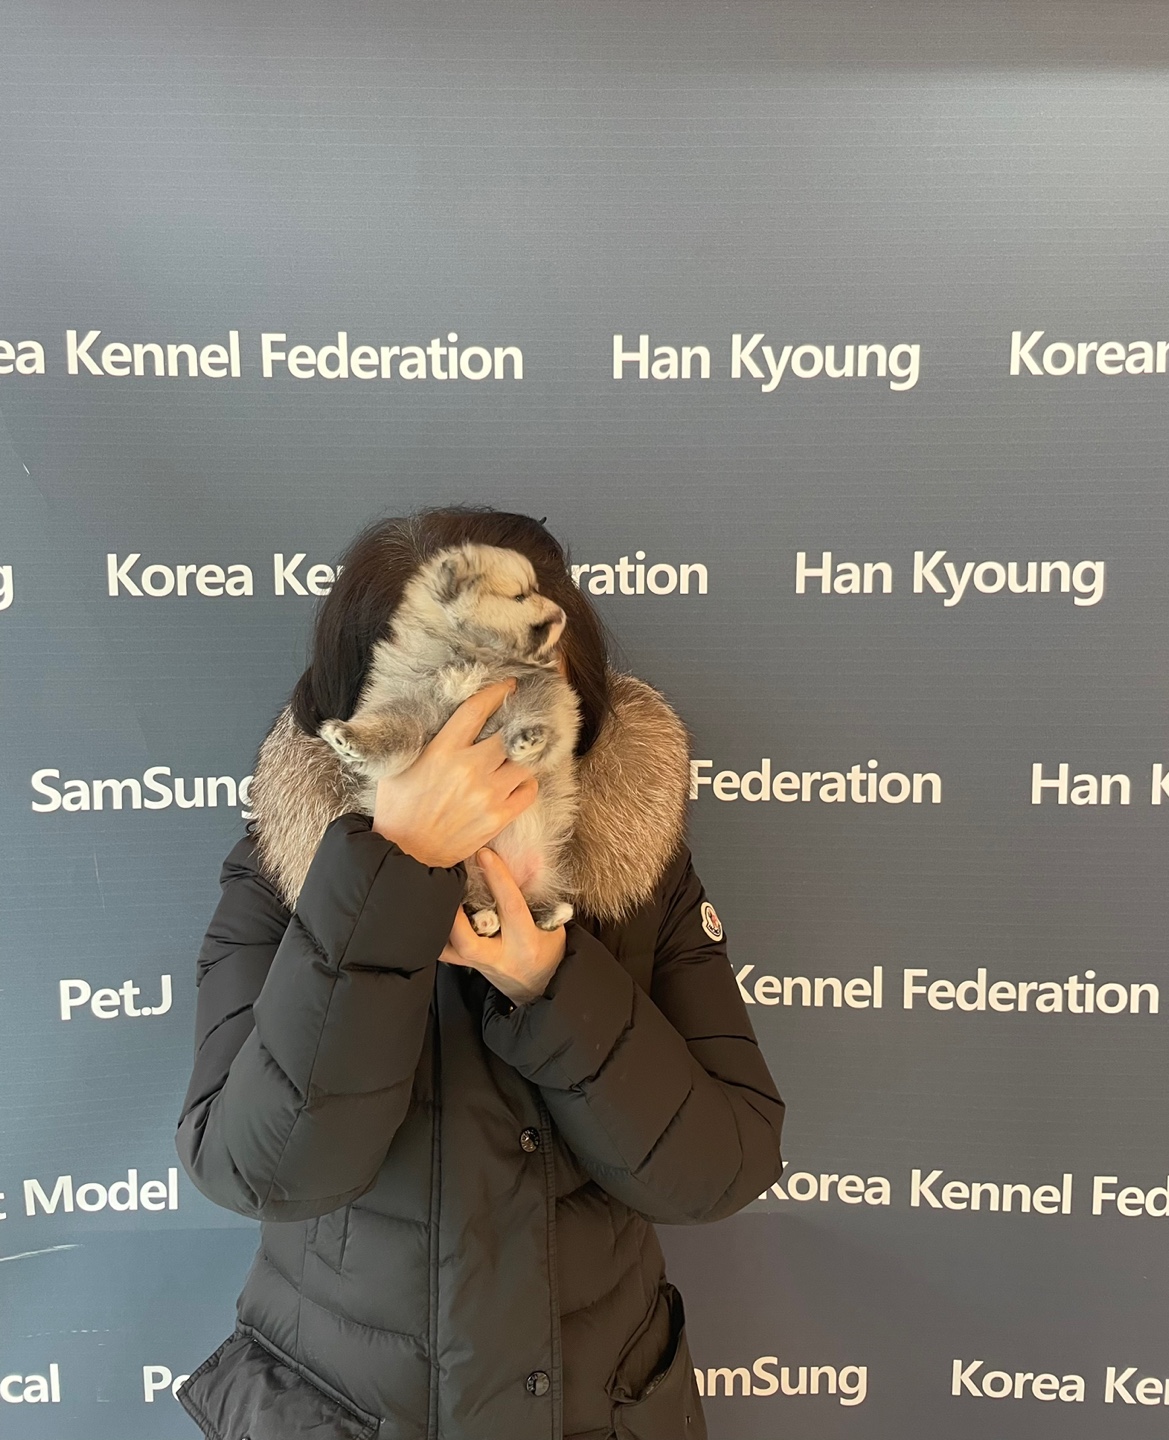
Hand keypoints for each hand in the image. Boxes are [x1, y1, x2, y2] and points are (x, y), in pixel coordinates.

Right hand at [372, 679, 538, 867]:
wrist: (404, 855)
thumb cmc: (398, 809)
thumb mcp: (399, 766)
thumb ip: (423, 741)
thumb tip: (443, 719)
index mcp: (442, 750)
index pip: (477, 710)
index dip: (497, 693)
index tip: (509, 687)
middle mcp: (469, 768)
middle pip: (508, 734)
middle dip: (517, 724)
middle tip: (522, 719)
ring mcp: (487, 794)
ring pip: (524, 762)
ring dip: (523, 756)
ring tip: (519, 753)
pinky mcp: (498, 817)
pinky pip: (529, 790)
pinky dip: (527, 782)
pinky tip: (518, 780)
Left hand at [437, 847, 566, 1005]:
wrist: (539, 985)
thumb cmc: (547, 949)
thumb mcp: (552, 925)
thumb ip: (537, 899)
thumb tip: (526, 860)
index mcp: (526, 942)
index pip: (510, 907)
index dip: (498, 878)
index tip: (485, 854)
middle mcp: (500, 956)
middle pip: (468, 941)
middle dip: (455, 913)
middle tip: (449, 883)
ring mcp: (481, 965)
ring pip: (449, 951)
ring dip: (440, 924)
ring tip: (436, 897)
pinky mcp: (468, 967)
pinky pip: (445, 954)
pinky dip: (437, 934)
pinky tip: (436, 914)